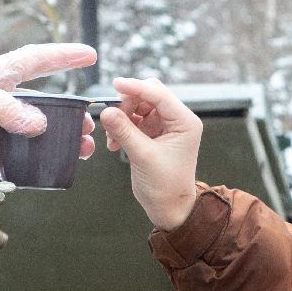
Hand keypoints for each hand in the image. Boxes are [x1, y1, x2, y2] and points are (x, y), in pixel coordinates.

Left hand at [0, 43, 97, 174]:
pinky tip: (54, 171)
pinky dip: (37, 169)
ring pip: (36, 139)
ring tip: (81, 151)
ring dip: (60, 145)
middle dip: (70, 116)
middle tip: (89, 127)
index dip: (63, 57)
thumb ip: (4, 109)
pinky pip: (17, 165)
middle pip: (44, 108)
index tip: (91, 55)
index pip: (37, 62)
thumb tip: (40, 125)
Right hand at [98, 76, 202, 230]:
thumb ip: (124, 131)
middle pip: (148, 95)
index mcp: (185, 122)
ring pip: (138, 106)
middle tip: (113, 118)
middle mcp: (177, 120)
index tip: (115, 84)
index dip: (136, 87)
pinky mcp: (152, 133)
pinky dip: (121, 127)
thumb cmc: (165, 185)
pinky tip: (114, 144)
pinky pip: (133, 119)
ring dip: (122, 117)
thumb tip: (106, 111)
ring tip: (113, 138)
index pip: (159, 94)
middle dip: (128, 103)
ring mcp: (164, 126)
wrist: (169, 206)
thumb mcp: (143, 156)